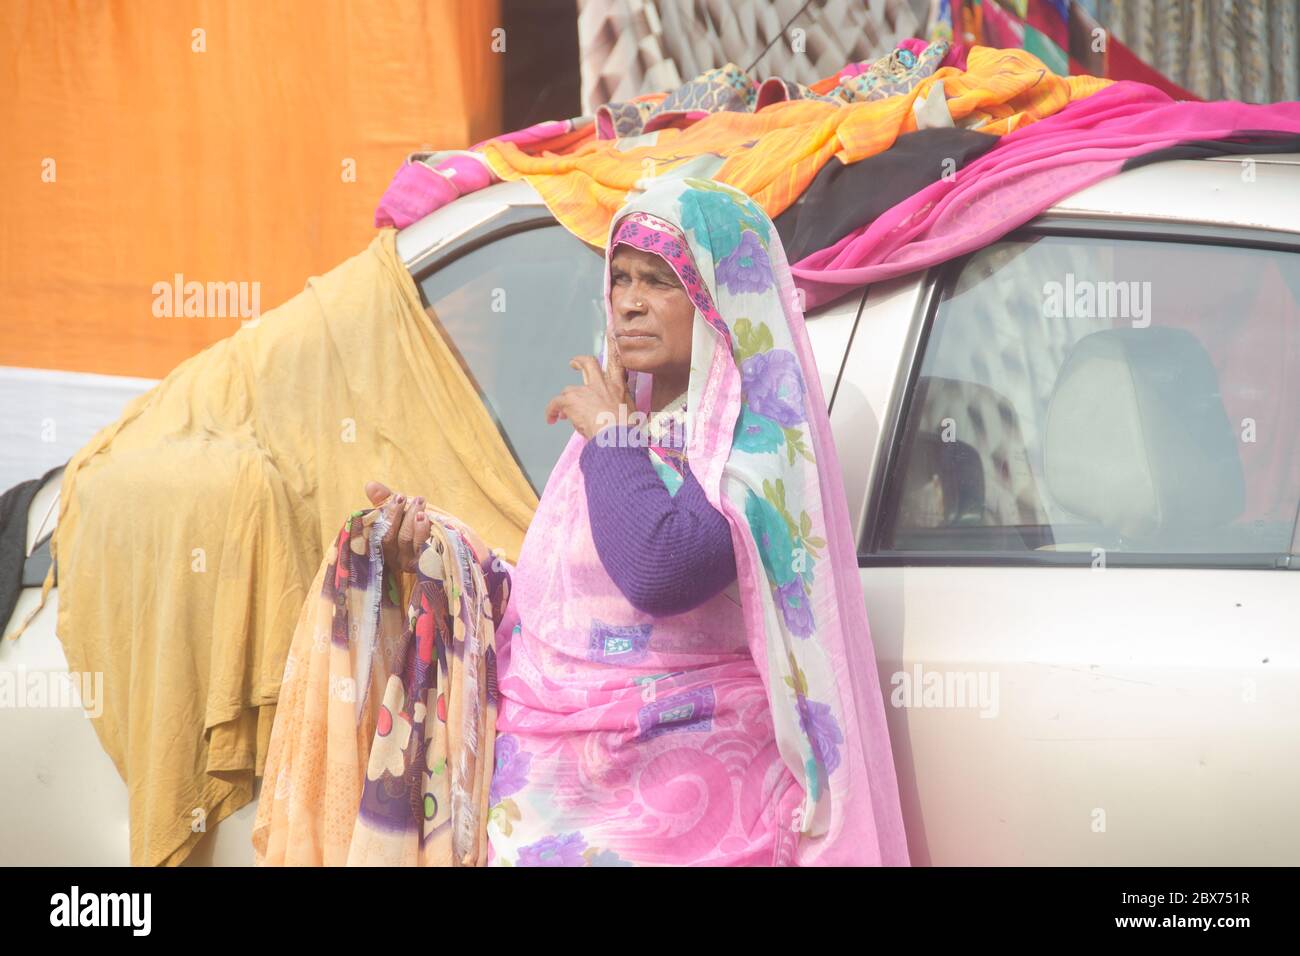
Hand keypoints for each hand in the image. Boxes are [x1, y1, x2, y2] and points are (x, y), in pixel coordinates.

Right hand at [363, 481, 489, 572]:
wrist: (447, 543)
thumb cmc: (417, 525)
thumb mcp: (402, 512)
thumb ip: (385, 501)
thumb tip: (370, 485)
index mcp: (386, 546)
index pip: (381, 532)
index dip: (389, 514)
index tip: (399, 497)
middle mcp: (397, 558)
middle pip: (396, 538)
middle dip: (404, 516)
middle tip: (415, 498)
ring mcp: (413, 563)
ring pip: (411, 542)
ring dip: (417, 522)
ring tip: (422, 505)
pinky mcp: (429, 565)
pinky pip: (427, 550)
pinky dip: (427, 534)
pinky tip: (432, 521)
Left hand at [544, 330, 633, 439]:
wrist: (615, 437)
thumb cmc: (626, 432)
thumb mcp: (631, 416)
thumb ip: (621, 410)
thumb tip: (616, 416)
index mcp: (619, 387)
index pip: (617, 362)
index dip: (613, 346)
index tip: (611, 333)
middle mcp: (602, 384)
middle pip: (589, 363)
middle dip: (580, 361)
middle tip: (574, 363)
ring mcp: (585, 390)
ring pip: (569, 390)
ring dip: (566, 401)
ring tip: (564, 414)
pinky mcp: (571, 400)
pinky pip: (556, 402)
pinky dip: (552, 410)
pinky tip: (551, 419)